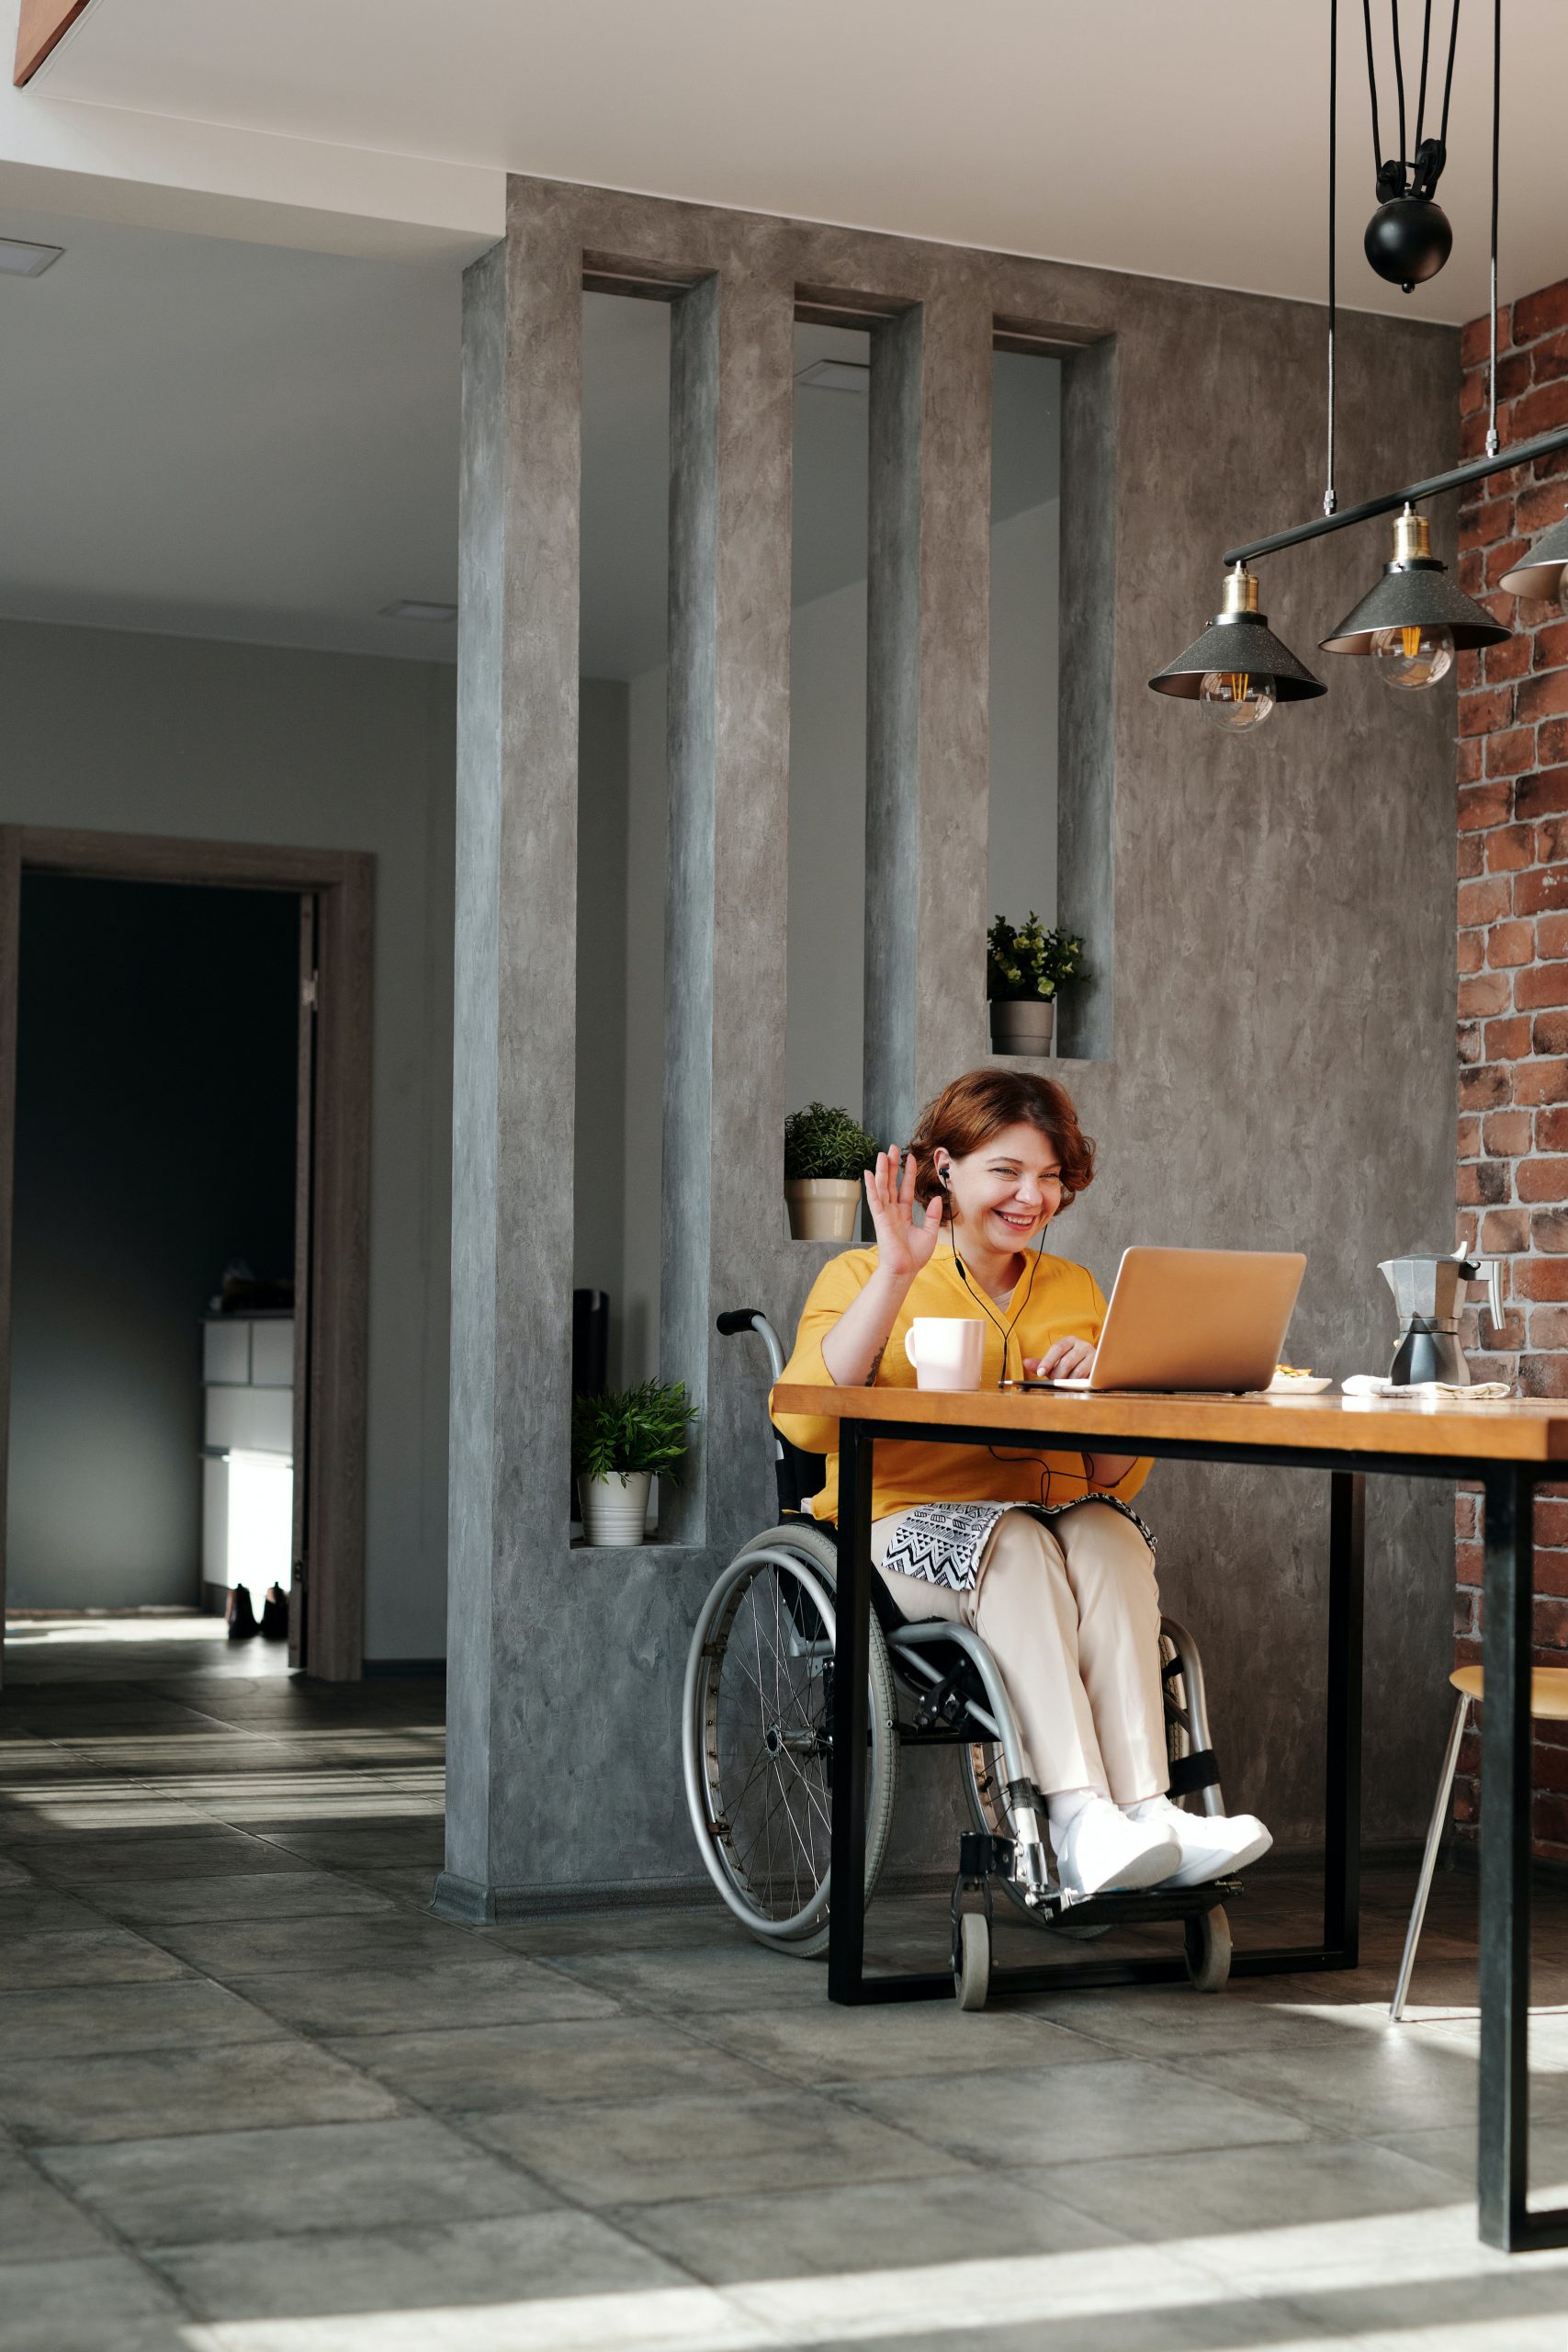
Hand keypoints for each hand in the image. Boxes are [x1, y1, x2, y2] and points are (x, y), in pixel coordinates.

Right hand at [864, 1145, 943, 1283]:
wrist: (904, 1270)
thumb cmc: (914, 1256)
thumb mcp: (929, 1233)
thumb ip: (932, 1215)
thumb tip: (936, 1198)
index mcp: (903, 1214)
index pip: (905, 1189)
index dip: (907, 1174)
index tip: (910, 1158)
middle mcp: (892, 1212)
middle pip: (891, 1183)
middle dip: (892, 1166)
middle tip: (892, 1148)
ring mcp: (885, 1214)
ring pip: (882, 1187)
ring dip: (882, 1170)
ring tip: (882, 1154)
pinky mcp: (880, 1219)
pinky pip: (875, 1199)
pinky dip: (871, 1186)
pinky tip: (868, 1173)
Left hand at [1026, 1337, 1094, 1379]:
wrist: (1092, 1364)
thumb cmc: (1070, 1362)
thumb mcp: (1055, 1361)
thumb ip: (1042, 1363)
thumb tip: (1026, 1362)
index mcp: (1070, 1340)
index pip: (1057, 1348)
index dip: (1047, 1361)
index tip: (1040, 1373)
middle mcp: (1083, 1345)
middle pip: (1067, 1362)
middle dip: (1058, 1375)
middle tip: (1054, 1382)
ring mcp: (1094, 1356)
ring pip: (1077, 1372)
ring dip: (1068, 1382)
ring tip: (1065, 1384)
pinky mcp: (1100, 1368)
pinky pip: (1087, 1378)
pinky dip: (1079, 1384)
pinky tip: (1075, 1385)